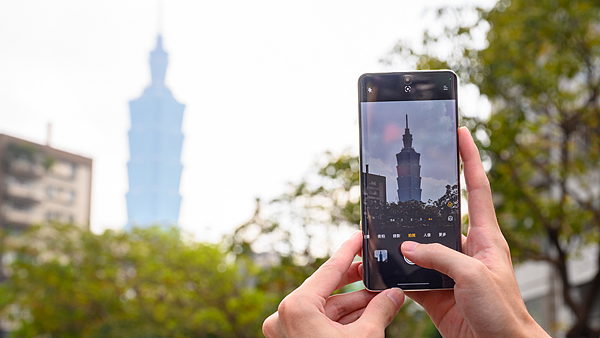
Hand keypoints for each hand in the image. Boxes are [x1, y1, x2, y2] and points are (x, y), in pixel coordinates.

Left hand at [262, 230, 404, 337]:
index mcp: (296, 307)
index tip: (358, 236)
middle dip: (356, 283)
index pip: (328, 271)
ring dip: (354, 302)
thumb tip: (395, 293)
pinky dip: (344, 318)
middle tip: (375, 268)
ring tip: (382, 294)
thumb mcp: (366, 337)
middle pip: (327, 289)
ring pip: (326, 308)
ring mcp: (287, 330)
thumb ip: (380, 309)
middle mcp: (285, 315)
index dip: (348, 252)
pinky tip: (369, 310)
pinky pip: (321, 322)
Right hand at [400, 127, 548, 337]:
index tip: (461, 133)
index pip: (477, 187)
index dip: (470, 158)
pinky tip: (384, 267)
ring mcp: (449, 269)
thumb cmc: (503, 310)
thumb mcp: (474, 275)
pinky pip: (411, 275)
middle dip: (421, 200)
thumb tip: (407, 246)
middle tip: (403, 181)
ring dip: (403, 243)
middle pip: (439, 216)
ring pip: (420, 246)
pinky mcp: (436, 290)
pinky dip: (397, 272)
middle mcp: (466, 248)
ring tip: (384, 229)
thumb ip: (439, 256)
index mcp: (485, 236)